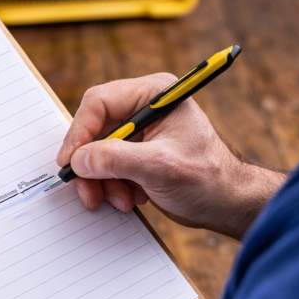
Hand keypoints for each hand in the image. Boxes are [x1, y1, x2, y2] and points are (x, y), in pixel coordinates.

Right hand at [57, 74, 286, 239]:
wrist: (228, 204)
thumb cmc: (209, 179)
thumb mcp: (160, 167)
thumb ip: (116, 159)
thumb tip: (78, 160)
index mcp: (154, 93)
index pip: (99, 102)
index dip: (80, 132)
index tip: (70, 161)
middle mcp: (144, 106)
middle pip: (94, 128)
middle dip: (92, 164)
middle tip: (89, 191)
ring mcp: (139, 130)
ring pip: (97, 150)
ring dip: (101, 180)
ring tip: (120, 200)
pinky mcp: (136, 151)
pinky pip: (106, 165)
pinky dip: (110, 184)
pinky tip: (129, 198)